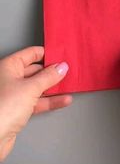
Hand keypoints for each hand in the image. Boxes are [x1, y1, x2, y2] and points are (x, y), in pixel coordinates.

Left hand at [0, 46, 70, 161]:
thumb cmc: (3, 108)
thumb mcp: (31, 88)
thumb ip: (49, 76)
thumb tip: (61, 67)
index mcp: (9, 66)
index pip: (31, 54)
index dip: (46, 54)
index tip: (61, 56)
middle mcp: (9, 78)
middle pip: (35, 70)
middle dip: (52, 72)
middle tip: (67, 72)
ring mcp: (14, 94)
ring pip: (37, 87)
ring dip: (53, 88)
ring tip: (68, 86)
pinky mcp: (18, 110)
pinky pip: (37, 101)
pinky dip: (49, 101)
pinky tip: (62, 100)